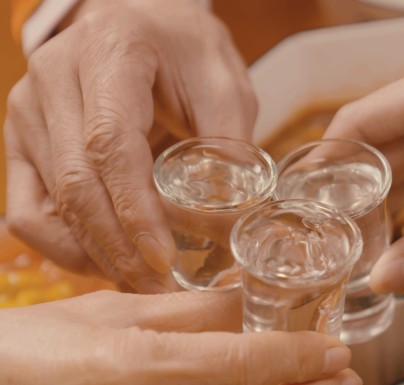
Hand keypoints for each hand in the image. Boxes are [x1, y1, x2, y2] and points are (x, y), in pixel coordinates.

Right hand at [0, 290, 358, 384]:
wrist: (1, 379)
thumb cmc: (42, 345)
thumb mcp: (115, 312)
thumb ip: (186, 311)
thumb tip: (248, 299)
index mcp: (138, 364)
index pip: (238, 362)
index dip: (295, 358)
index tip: (336, 351)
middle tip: (346, 379)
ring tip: (320, 381)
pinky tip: (267, 383)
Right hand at [4, 0, 256, 291]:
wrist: (140, 23)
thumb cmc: (184, 48)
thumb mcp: (223, 81)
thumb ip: (228, 145)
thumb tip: (232, 221)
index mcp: (109, 52)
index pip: (110, 144)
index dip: (136, 210)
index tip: (165, 257)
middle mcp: (53, 79)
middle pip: (77, 184)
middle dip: (121, 248)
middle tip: (162, 288)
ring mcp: (27, 111)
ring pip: (49, 205)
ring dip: (96, 255)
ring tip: (142, 282)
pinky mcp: (20, 140)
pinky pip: (28, 209)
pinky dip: (65, 245)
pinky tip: (107, 260)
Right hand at [324, 50, 403, 292]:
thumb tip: (382, 278)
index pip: (360, 121)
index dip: (330, 168)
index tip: (311, 212)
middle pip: (376, 141)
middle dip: (356, 193)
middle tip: (338, 241)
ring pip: (399, 157)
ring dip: (382, 200)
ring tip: (364, 244)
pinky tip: (399, 231)